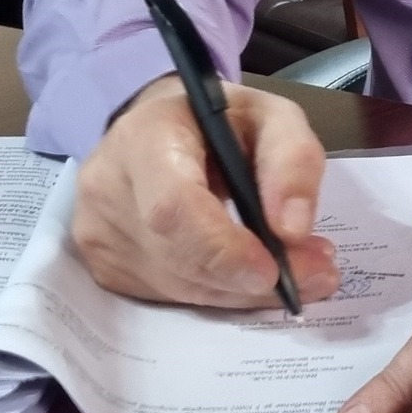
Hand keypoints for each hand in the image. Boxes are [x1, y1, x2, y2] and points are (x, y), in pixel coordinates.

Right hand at [70, 74, 340, 307]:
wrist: (159, 128)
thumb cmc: (218, 120)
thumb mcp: (271, 115)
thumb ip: (293, 160)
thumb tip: (294, 229)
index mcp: (144, 137)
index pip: (172, 207)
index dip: (222, 248)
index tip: (273, 270)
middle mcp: (107, 187)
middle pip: (178, 256)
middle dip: (249, 277)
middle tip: (315, 275)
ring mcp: (97, 232)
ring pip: (177, 287)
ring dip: (241, 292)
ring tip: (296, 274)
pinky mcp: (103, 265)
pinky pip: (168, 297)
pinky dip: (217, 294)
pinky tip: (248, 276)